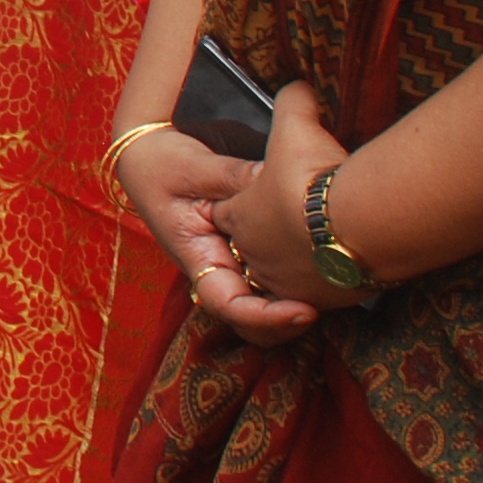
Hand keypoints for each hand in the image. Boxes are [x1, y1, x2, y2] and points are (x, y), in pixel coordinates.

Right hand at [113, 123, 319, 346]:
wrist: (150, 158)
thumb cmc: (163, 165)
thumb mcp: (195, 168)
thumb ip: (237, 178)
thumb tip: (280, 181)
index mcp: (198, 256)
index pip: (228, 305)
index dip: (267, 317)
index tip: (305, 311)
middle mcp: (217, 269)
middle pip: (251, 322)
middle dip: (287, 324)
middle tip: (326, 305)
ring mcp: (233, 264)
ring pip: (265, 305)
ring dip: (294, 306)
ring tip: (332, 289)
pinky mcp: (247, 252)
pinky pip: (272, 279)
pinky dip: (295, 281)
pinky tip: (322, 261)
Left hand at [221, 81, 373, 311]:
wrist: (357, 224)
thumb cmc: (313, 176)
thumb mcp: (295, 126)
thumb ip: (292, 103)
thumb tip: (298, 86)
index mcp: (239, 218)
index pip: (226, 214)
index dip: (243, 202)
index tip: (263, 192)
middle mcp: (257, 257)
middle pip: (252, 250)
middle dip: (271, 236)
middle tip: (296, 219)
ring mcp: (288, 284)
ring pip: (285, 276)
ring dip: (299, 260)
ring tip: (321, 243)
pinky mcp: (324, 301)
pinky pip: (320, 292)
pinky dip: (330, 277)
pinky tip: (347, 257)